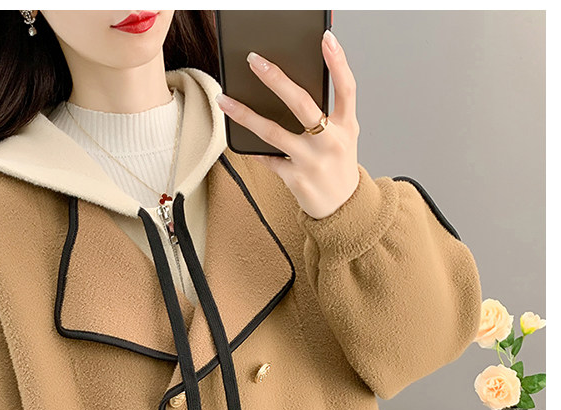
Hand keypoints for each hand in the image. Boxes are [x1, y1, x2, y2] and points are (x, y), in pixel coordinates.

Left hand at [215, 29, 360, 220]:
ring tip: (225, 99)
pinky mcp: (295, 179)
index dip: (338, 62)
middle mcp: (330, 142)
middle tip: (254, 61)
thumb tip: (293, 85)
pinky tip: (238, 138)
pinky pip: (268, 159)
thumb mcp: (344, 136)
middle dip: (276, 79)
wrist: (343, 208)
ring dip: (245, 114)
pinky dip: (253, 149)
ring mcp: (311, 161)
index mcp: (346, 126)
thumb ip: (328, 113)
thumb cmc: (338, 166)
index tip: (326, 38)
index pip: (346, 88)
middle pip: (302, 104)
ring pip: (273, 132)